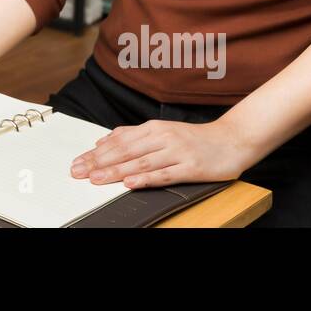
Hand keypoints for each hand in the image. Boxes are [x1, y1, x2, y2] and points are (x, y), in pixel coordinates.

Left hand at [69, 116, 252, 188]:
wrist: (232, 139)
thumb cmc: (195, 139)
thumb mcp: (162, 131)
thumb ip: (135, 136)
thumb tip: (105, 141)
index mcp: (153, 128)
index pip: (118, 140)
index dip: (96, 152)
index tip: (77, 162)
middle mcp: (162, 137)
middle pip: (125, 150)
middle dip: (98, 162)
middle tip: (78, 171)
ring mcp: (176, 152)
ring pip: (140, 162)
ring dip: (116, 171)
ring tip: (96, 179)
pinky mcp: (190, 167)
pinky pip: (165, 174)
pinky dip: (146, 178)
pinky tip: (130, 182)